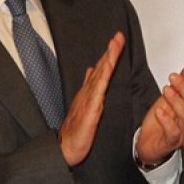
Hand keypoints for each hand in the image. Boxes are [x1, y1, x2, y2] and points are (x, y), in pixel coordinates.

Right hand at [60, 32, 124, 166]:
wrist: (64, 148)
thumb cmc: (75, 131)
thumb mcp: (85, 107)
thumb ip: (89, 89)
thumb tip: (91, 71)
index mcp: (89, 93)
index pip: (101, 70)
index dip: (109, 55)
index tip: (117, 41)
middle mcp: (88, 93)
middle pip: (101, 68)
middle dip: (110, 51)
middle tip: (119, 36)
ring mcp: (88, 101)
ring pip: (100, 76)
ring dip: (107, 60)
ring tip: (114, 45)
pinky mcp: (90, 111)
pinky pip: (97, 92)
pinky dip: (102, 78)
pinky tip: (106, 68)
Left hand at [137, 63, 183, 164]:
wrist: (150, 144)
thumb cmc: (162, 121)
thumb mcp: (172, 96)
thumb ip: (183, 82)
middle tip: (173, 77)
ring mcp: (183, 130)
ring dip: (177, 101)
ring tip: (166, 90)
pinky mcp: (171, 141)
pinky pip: (173, 132)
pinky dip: (166, 120)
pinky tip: (159, 110)